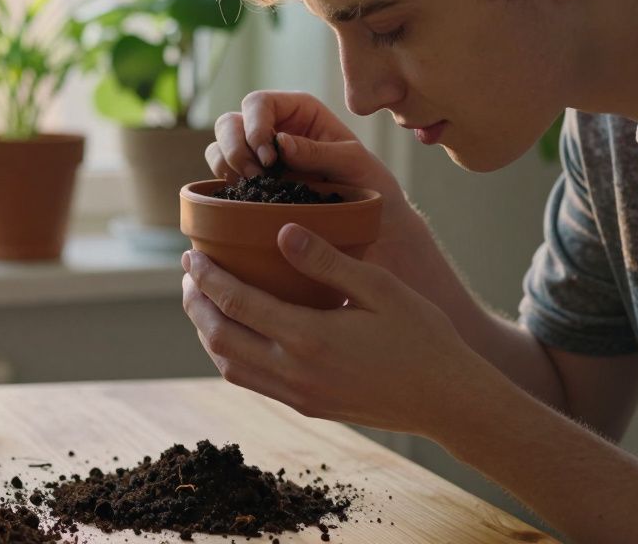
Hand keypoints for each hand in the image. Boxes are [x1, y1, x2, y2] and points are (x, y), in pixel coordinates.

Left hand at [181, 222, 490, 436]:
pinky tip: (238, 333)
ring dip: (209, 333)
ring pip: (230, 366)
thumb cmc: (423, 336)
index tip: (191, 253)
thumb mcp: (380, 287)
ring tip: (204, 301)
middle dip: (196, 304)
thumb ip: (327, 261)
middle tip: (189, 274)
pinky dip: (232, 356)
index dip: (206, 276)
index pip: (236, 302)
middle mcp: (295, 371)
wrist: (448, 400)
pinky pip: (253, 382)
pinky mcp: (307, 407)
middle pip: (220, 337)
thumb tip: (281, 230)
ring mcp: (299, 395)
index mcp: (309, 336)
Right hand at [206, 90, 423, 280]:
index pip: (259, 102)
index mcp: (299, 111)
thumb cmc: (370, 184)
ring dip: (226, 164)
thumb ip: (319, 151)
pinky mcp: (252, 182)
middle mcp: (273, 128)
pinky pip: (222, 174)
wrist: (373, 221)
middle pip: (230, 122)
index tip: (269, 157)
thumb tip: (281, 143)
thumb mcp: (354, 163)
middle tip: (255, 174)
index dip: (255, 125)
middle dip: (235, 146)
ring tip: (251, 185)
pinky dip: (225, 183)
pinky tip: (246, 197)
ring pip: (219, 146)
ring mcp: (258, 156)